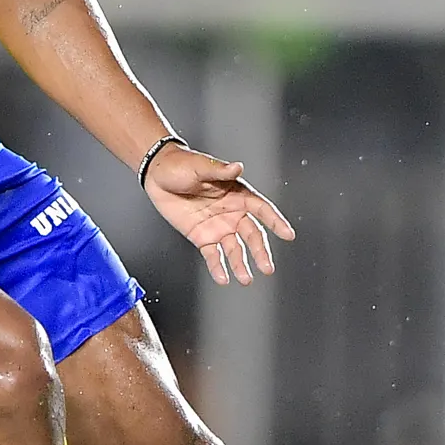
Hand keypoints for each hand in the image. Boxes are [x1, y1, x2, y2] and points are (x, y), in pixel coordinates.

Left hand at [145, 143, 294, 284]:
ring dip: (241, 264)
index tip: (287, 234)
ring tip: (246, 279)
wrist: (156, 175)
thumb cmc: (181, 165)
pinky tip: (223, 278)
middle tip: (267, 268)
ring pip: (235, 249)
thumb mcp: (200, 166)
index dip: (275, 221)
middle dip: (260, 252)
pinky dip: (217, 267)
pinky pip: (212, 255)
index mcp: (237, 193)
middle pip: (252, 235)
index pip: (261, 209)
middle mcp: (231, 212)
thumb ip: (219, 170)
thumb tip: (237, 167)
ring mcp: (217, 226)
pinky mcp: (201, 237)